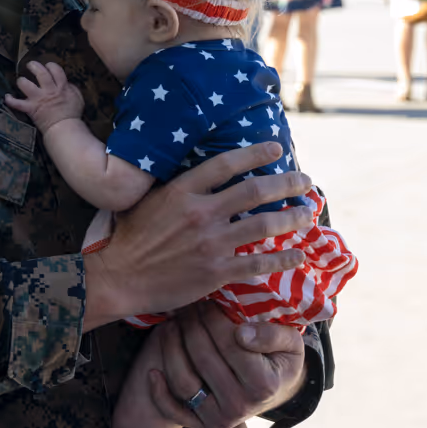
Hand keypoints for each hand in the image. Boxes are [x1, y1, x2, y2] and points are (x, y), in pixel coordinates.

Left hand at [5, 61, 84, 132]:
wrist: (64, 128)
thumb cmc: (72, 114)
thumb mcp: (78, 97)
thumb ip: (72, 88)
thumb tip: (67, 83)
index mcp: (61, 87)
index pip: (56, 70)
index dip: (51, 65)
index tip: (48, 65)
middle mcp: (49, 90)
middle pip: (40, 73)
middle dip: (34, 66)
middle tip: (30, 65)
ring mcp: (38, 99)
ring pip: (26, 85)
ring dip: (21, 81)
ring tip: (20, 80)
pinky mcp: (30, 108)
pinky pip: (17, 104)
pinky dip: (10, 100)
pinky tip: (6, 97)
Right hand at [83, 143, 311, 327]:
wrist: (119, 278)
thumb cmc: (128, 238)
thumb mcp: (145, 200)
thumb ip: (174, 186)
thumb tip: (195, 170)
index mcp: (182, 190)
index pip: (226, 164)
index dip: (256, 153)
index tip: (277, 149)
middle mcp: (201, 213)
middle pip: (254, 191)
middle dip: (286, 183)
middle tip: (305, 181)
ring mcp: (210, 243)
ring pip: (263, 225)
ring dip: (291, 218)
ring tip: (308, 213)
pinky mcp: (215, 272)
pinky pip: (258, 262)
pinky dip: (282, 258)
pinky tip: (298, 255)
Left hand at [148, 302, 305, 427]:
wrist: (273, 390)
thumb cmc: (279, 358)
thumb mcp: (291, 343)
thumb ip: (274, 335)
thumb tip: (242, 334)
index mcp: (264, 385)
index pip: (230, 343)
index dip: (214, 316)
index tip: (206, 298)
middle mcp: (240, 406)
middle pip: (203, 358)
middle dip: (191, 325)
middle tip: (186, 305)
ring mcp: (219, 419)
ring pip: (183, 381)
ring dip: (171, 348)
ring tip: (170, 323)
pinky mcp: (201, 424)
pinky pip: (174, 410)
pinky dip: (159, 393)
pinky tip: (153, 370)